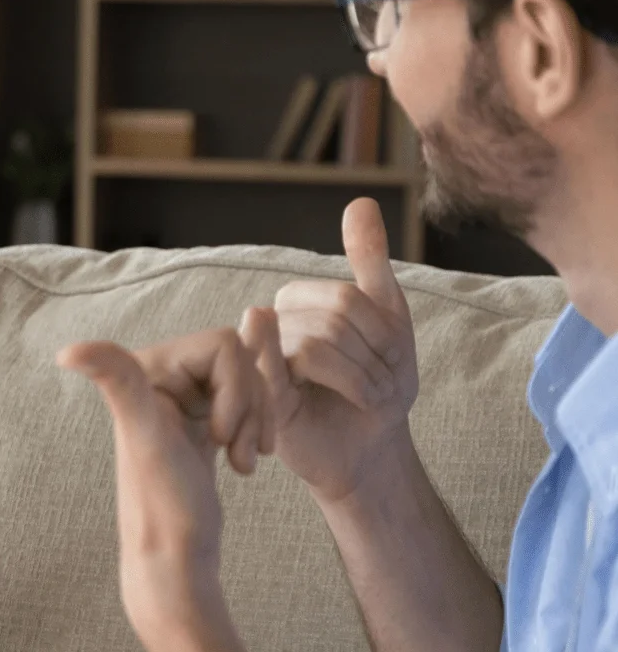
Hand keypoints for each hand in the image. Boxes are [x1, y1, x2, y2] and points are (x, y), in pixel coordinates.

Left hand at [58, 326, 274, 644]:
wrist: (177, 558)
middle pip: (241, 361)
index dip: (237, 389)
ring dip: (256, 423)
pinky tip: (240, 463)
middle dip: (250, 408)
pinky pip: (247, 405)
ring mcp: (182, 401)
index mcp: (142, 368)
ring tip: (240, 460)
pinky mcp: (201, 423)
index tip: (216, 433)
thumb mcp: (146, 436)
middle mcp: (158, 378)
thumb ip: (117, 384)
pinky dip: (254, 431)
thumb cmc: (163, 502)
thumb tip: (64, 353)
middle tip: (234, 449)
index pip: (225, 345)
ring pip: (249, 384)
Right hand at [253, 198, 418, 504]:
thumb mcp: (385, 318)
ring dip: (364, 381)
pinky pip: (278, 369)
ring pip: (316, 346)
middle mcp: (272, 329)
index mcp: (296, 306)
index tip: (389, 359)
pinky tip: (337, 394)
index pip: (343, 296)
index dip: (379, 330)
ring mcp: (263, 362)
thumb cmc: (376, 385)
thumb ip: (368, 261)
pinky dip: (323, 376)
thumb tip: (359, 201)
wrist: (369, 450)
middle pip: (333, 319)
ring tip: (369, 401)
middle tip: (382, 388)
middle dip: (375, 358)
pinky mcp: (263, 399)